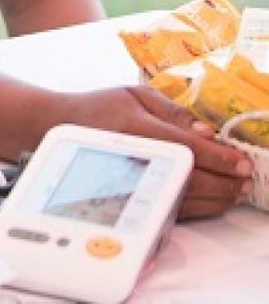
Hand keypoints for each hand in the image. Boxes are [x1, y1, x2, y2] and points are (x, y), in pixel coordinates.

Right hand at [59, 86, 253, 219]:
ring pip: (182, 199)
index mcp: (138, 130)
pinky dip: (197, 207)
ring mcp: (132, 182)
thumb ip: (173, 112)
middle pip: (189, 179)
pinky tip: (213, 200)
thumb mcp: (135, 94)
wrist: (58, 128)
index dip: (219, 158)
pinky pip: (169, 208)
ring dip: (216, 199)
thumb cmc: (98, 108)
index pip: (187, 148)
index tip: (242, 163)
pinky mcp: (130, 197)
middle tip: (246, 180)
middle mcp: (136, 160)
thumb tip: (206, 132)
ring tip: (236, 192)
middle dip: (224, 182)